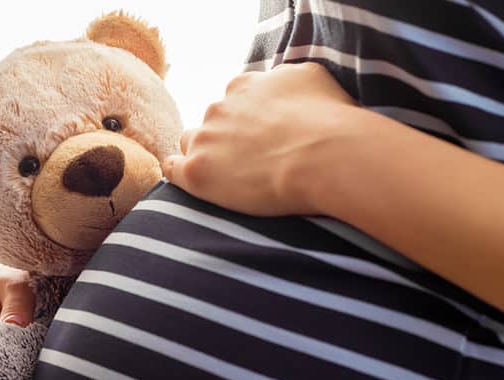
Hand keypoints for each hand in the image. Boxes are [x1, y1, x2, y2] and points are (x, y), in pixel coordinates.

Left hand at [163, 62, 356, 215]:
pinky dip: (177, 171)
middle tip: (251, 158)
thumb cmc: (330, 120)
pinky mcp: (196, 171)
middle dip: (226, 136)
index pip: (234, 99)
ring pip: (191, 142)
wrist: (325, 156)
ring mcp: (205, 139)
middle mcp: (219, 107)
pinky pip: (172, 168)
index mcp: (243, 85)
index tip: (261, 135)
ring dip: (203, 153)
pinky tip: (188, 178)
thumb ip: (285, 77)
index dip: (247, 119)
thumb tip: (278, 81)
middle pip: (212, 121)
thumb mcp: (312, 77)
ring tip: (223, 173)